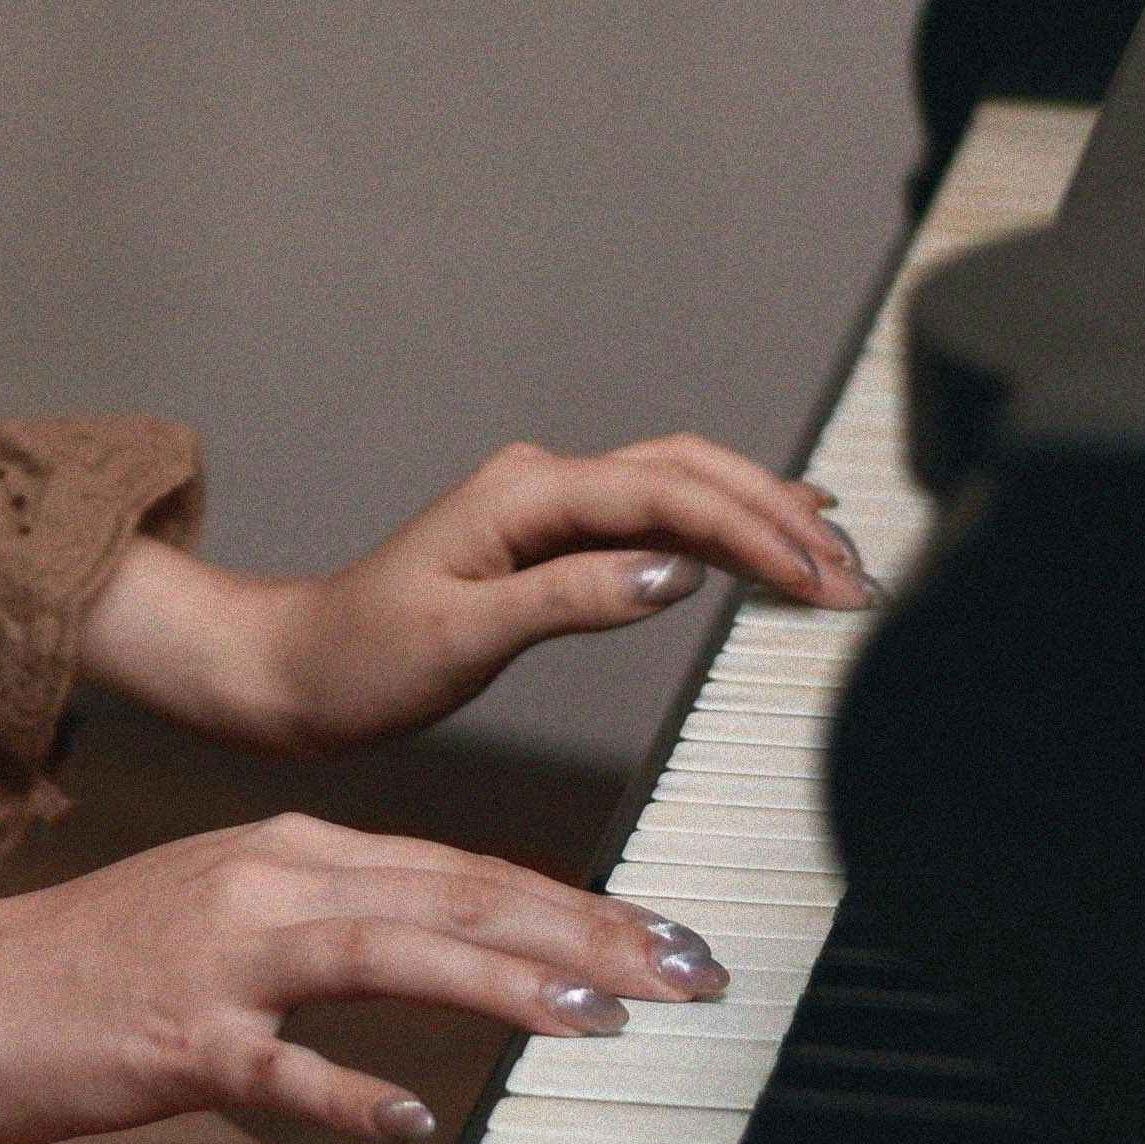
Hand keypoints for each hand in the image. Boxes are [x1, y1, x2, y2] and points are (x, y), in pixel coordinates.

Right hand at [0, 824, 731, 1143]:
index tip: (670, 935)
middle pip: (454, 897)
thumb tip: (455, 939)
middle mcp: (270, 883)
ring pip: (387, 952)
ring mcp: (221, 958)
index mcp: (292, 852)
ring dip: (501, 980)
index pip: (465, 869)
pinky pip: (275, 1066)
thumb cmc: (95, 972)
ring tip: (601, 1018)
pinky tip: (415, 1116)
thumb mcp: (228, 911)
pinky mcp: (172, 1039)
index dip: (577, 901)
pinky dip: (348, 1087)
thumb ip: (339, 920)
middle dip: (584, 933)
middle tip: (691, 970)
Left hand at [76, 434, 866, 758]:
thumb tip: (673, 572)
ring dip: (759, 514)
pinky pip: (654, 512)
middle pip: (689, 472)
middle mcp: (542, 482)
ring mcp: (547, 505)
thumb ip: (570, 598)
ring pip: (678, 485)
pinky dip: (720, 522)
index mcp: (526, 494)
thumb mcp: (462, 637)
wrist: (290, 671)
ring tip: (836, 554)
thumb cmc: (360, 661)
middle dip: (779, 515)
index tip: (819, 578)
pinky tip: (764, 535)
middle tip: (854, 575)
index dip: (753, 531)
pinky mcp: (549, 536)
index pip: (667, 497)